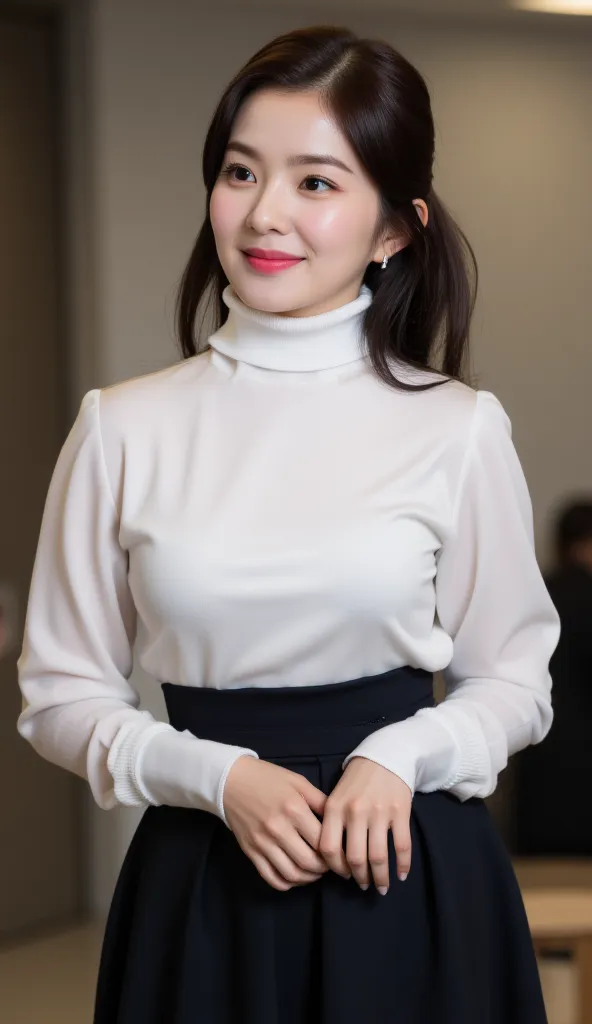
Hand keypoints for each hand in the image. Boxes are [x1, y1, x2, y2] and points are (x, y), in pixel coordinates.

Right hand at [223, 755, 328, 891]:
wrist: (231, 780)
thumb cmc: (268, 778)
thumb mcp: (298, 781)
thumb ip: (320, 800)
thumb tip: (338, 820)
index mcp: (294, 809)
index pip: (322, 841)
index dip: (334, 851)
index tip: (338, 852)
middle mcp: (279, 829)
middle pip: (309, 862)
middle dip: (323, 869)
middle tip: (328, 865)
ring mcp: (263, 842)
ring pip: (291, 874)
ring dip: (307, 879)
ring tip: (313, 872)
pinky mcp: (250, 851)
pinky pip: (271, 877)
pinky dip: (286, 884)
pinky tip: (294, 877)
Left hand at [319, 756, 411, 893]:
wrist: (386, 756)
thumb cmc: (357, 780)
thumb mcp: (336, 796)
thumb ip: (331, 822)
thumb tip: (331, 859)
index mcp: (335, 808)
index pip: (328, 849)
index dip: (335, 868)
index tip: (343, 875)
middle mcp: (355, 811)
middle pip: (355, 858)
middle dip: (360, 878)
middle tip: (363, 885)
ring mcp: (379, 812)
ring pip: (379, 856)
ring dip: (380, 877)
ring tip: (381, 886)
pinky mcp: (400, 812)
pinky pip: (402, 846)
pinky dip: (403, 865)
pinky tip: (401, 875)